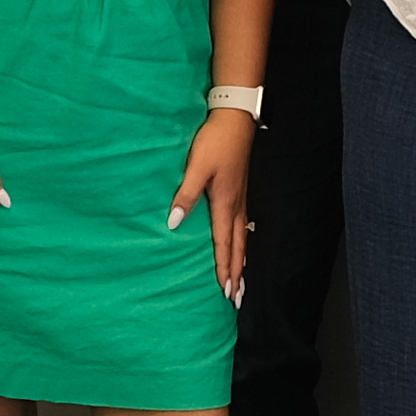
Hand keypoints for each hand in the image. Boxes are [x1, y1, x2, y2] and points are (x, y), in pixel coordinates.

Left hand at [175, 107, 257, 301]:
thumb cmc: (216, 141)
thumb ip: (185, 196)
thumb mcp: (196, 168)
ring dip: (241, 261)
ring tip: (241, 280)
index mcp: (225, 203)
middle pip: (238, 247)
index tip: (225, 291)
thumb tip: (174, 224)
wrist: (235, 118)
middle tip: (237, 297)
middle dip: (237, 273)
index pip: (224, 244)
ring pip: (242, 238)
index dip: (223, 269)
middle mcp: (236, 205)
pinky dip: (242, 243)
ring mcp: (240, 198)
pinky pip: (242, 225)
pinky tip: (240, 244)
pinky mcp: (240, 190)